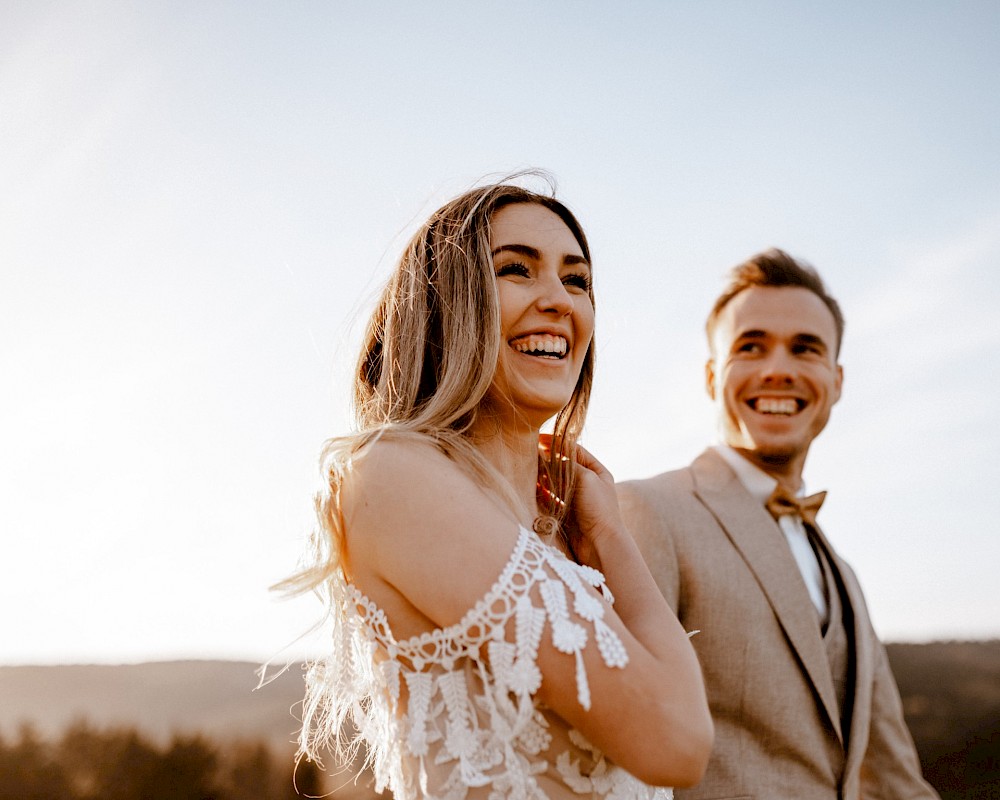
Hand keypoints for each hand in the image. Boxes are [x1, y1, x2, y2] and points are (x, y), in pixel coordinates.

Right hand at [539, 436, 624, 569]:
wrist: (600, 543)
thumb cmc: (598, 508)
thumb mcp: (586, 478)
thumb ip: (567, 465)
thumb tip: (548, 456)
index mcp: (597, 471)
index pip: (574, 450)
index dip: (557, 443)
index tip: (539, 438)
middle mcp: (587, 483)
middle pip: (563, 466)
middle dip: (547, 460)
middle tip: (530, 455)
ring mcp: (576, 498)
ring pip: (555, 482)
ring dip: (543, 476)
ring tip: (529, 471)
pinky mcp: (566, 512)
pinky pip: (550, 498)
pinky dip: (541, 492)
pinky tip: (531, 488)